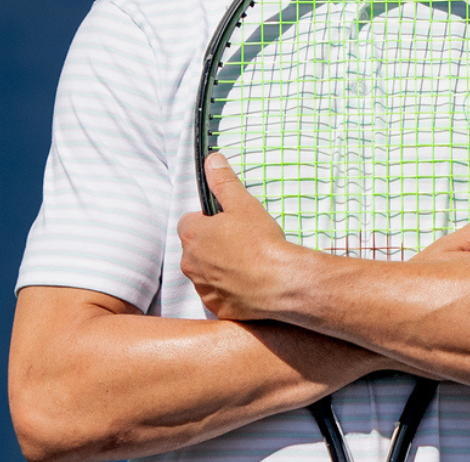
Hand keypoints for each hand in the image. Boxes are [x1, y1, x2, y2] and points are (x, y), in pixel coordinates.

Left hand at [178, 152, 305, 320]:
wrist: (281, 283)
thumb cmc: (261, 243)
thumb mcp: (243, 204)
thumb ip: (224, 182)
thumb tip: (212, 161)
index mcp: (192, 235)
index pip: (188, 222)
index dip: (207, 221)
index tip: (226, 223)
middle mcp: (190, 263)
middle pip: (195, 248)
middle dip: (212, 245)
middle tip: (240, 242)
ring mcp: (202, 287)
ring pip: (205, 272)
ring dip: (219, 268)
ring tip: (247, 263)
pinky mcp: (216, 307)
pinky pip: (217, 295)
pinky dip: (229, 290)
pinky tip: (248, 283)